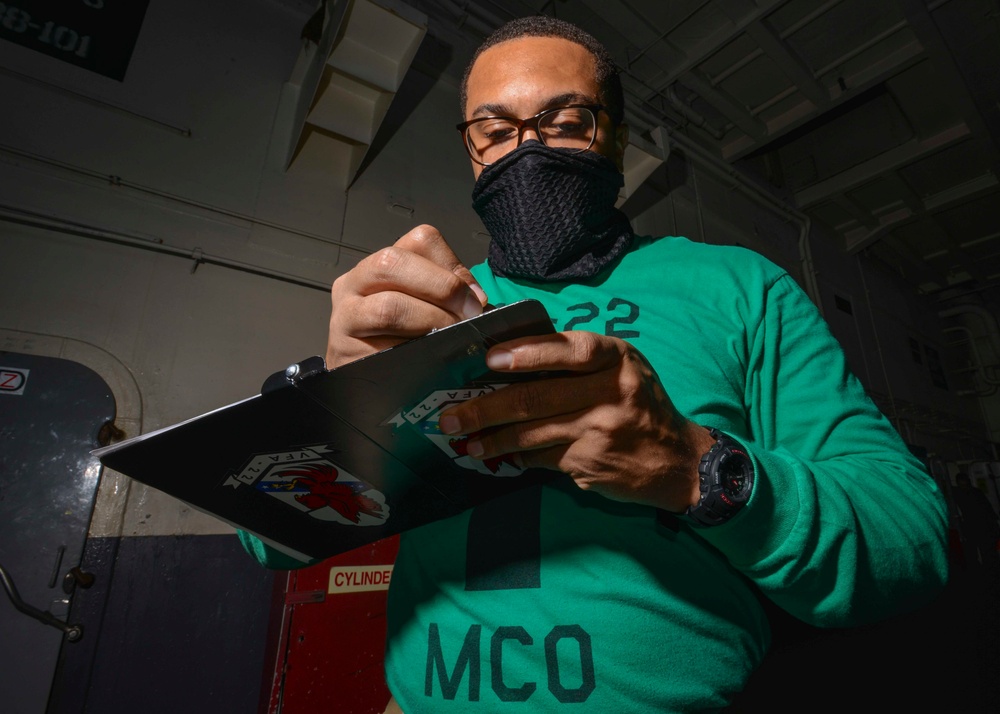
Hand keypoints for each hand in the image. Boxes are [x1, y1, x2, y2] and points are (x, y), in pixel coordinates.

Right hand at [326, 225, 486, 367]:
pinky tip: (427, 358)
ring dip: (430, 321)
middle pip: (394, 262)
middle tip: (467, 314)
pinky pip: (382, 347)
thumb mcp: (425, 308)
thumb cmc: (402, 341)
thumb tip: (476, 299)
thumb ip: (449, 295)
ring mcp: (345, 317)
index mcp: (381, 264)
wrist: (370, 385)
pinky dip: (413, 352)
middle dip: (441, 288)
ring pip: (389, 307)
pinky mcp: (345, 353)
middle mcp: (354, 283)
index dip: (453, 266)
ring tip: (450, 336)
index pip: (420, 241)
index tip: (474, 298)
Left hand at [438, 331, 715, 511]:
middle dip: (486, 407)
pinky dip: (516, 455)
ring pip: (531, 433)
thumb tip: (509, 356)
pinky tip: (497, 454)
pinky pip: (541, 457)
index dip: (529, 353)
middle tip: (450, 415)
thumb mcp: (621, 368)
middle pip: (537, 397)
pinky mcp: (590, 463)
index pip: (570, 350)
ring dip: (491, 438)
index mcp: (616, 359)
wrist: (677, 459)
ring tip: (464, 440)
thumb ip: (578, 360)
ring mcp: (600, 431)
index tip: (491, 359)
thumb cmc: (639, 403)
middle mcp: (611, 392)